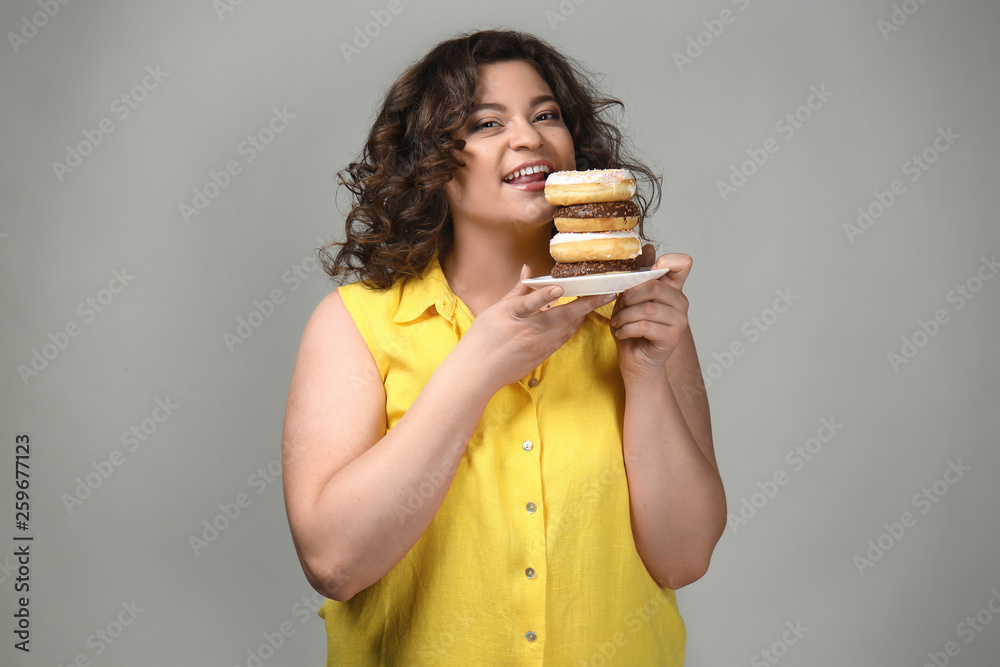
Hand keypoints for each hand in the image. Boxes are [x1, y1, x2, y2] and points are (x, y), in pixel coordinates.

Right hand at [465, 265, 615, 389]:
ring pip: (568, 327)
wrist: (478, 372)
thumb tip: (528, 269)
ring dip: (585, 314)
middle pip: (562, 316)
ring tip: (600, 300)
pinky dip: (573, 326)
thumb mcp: (495, 310)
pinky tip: (582, 317)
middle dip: (587, 303)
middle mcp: (528, 331)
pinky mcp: (542, 355)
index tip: (560, 287)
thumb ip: (517, 290)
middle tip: (606, 292)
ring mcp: (537, 345)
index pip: (530, 303)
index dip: (545, 295)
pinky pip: (563, 338)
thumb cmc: (483, 338)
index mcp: (512, 315)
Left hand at [609, 245, 691, 379]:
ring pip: (647, 308)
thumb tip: (648, 248)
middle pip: (655, 286)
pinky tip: (622, 332)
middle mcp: (680, 302)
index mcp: (672, 289)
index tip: (646, 272)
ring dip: (625, 315)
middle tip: (619, 305)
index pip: (682, 264)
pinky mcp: (672, 337)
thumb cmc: (632, 328)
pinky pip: (645, 326)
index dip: (666, 261)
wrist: (635, 360)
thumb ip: (638, 276)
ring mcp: (679, 321)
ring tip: (618, 323)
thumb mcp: (630, 298)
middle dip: (630, 295)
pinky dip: (627, 328)